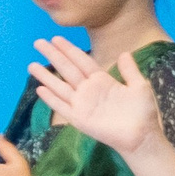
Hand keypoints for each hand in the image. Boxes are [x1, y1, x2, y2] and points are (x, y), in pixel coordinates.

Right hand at [29, 37, 161, 160]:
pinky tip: (39, 90)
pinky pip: (62, 107)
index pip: (82, 61)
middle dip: (53, 56)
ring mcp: (83, 104)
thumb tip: (124, 53)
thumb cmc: (143, 113)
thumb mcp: (140, 87)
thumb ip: (130, 71)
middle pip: (67, 69)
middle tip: (38, 42)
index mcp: (102, 81)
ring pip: (60, 86)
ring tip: (31, 65)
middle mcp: (89, 90)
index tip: (56, 38)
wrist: (142, 136)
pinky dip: (51, 99)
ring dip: (46, 76)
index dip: (69, 50)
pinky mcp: (80, 119)